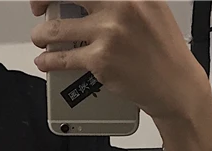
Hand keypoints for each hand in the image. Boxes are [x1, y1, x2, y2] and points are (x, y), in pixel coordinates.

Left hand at [29, 1, 211, 121]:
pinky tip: (45, 61)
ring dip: (41, 34)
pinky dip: (48, 61)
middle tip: (38, 6)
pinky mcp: (100, 59)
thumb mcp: (150, 7)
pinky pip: (63, 59)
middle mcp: (121, 5)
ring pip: (58, 29)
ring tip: (39, 37)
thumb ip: (123, 0)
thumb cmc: (163, 48)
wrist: (173, 82)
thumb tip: (92, 0)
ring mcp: (109, 32)